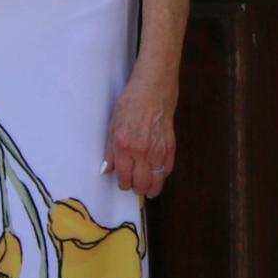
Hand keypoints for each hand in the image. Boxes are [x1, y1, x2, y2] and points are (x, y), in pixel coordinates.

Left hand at [107, 76, 179, 196]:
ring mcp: (158, 150)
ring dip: (151, 187)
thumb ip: (110, 151)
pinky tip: (157, 173)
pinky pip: (168, 170)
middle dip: (136, 189)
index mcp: (124, 146)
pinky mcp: (171, 146)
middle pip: (141, 184)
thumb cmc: (131, 103)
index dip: (123, 184)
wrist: (153, 88)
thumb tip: (106, 170)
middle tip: (135, 187)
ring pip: (157, 182)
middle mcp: (142, 151)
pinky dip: (162, 175)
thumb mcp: (113, 125)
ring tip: (147, 187)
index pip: (124, 178)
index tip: (123, 183)